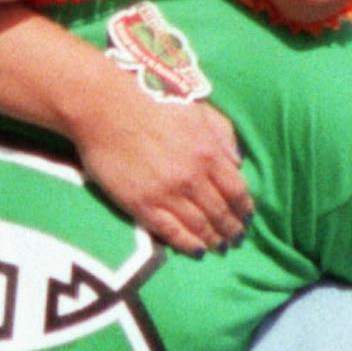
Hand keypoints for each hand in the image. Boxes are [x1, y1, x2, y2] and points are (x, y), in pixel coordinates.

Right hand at [71, 84, 252, 254]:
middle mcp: (193, 177)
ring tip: (220, 248)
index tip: (247, 218)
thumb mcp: (197, 109)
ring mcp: (167, 193)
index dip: (244, 209)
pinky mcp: (141, 204)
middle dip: (232, 229)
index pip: (237, 191)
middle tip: (236, 240)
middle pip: (221, 212)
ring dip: (213, 240)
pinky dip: (187, 244)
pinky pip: (170, 231)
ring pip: (199, 226)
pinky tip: (196, 251)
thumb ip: (222, 134)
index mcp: (208, 152)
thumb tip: (239, 162)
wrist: (104, 106)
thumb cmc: (150, 99)